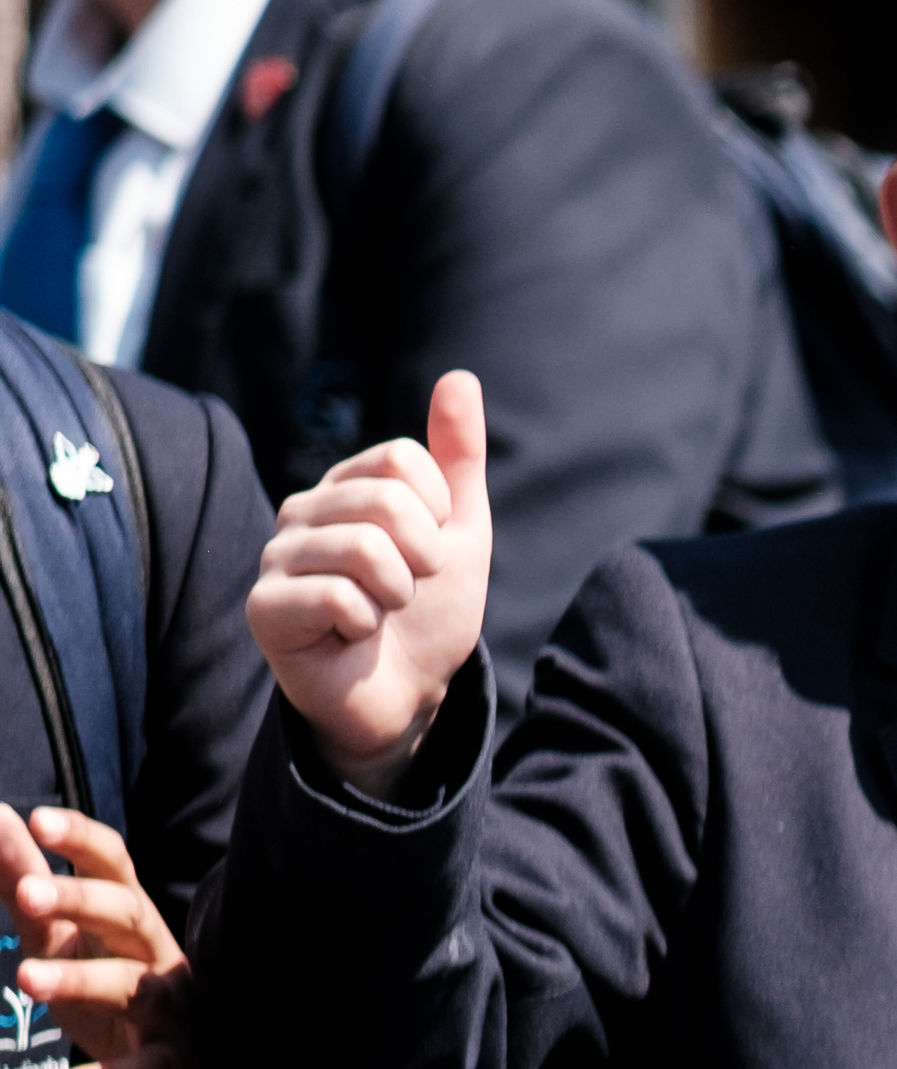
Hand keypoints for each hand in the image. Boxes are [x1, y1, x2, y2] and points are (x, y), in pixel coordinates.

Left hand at [4, 809, 214, 1068]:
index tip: (39, 819)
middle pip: (129, 916)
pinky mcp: (173, 1068)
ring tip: (26, 977)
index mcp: (130, 919)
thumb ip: (27, 882)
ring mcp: (171, 1012)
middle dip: (82, 901)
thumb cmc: (120, 990)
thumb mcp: (68, 938)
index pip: (115, 866)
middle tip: (29, 892)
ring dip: (83, 981)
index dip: (82, 842)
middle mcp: (158, 956)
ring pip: (135, 989)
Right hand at [246, 367, 492, 795]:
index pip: (402, 459)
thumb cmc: (428, 611)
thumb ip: (458, 457)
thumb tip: (458, 376)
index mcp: (344, 486)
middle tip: (405, 590)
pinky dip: (366, 624)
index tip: (428, 550)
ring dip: (397, 594)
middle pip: (386, 501)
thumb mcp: (461, 530)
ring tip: (379, 613)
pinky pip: (337, 597)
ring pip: (365, 549)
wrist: (409, 692)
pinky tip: (350, 636)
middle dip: (423, 557)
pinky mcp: (264, 608)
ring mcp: (275, 558)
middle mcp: (300, 512)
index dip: (438, 512)